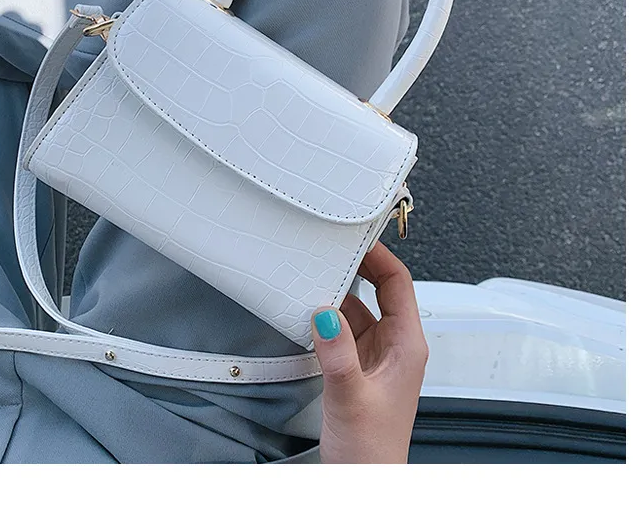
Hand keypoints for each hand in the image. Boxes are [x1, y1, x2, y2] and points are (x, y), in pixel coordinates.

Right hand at [311, 241, 428, 462]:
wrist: (362, 482)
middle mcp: (395, 345)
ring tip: (316, 278)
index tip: (359, 237)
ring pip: (359, 308)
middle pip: (380, 290)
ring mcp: (376, 354)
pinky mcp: (358, 365)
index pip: (399, 283)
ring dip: (338, 295)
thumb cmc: (371, 450)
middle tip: (334, 248)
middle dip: (358, 268)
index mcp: (407, 346)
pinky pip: (344, 328)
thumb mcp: (350, 395)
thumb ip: (337, 352)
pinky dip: (328, 318)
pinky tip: (311, 314)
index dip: (380, 256)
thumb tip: (326, 313)